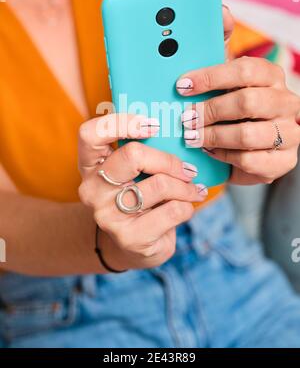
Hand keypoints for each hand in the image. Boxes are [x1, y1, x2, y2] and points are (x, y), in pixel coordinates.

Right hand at [78, 114, 207, 270]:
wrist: (132, 244)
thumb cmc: (137, 196)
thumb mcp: (131, 172)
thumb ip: (143, 150)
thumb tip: (178, 130)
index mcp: (90, 164)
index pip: (91, 133)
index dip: (122, 122)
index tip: (154, 125)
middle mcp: (92, 189)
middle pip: (132, 154)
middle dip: (168, 159)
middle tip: (187, 168)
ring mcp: (107, 216)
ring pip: (160, 184)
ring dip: (186, 186)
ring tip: (193, 189)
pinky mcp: (129, 238)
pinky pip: (173, 211)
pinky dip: (188, 206)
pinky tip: (187, 206)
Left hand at [177, 8, 299, 184]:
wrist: (247, 146)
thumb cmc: (231, 106)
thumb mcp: (223, 77)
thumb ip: (220, 46)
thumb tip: (223, 13)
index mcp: (271, 75)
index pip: (245, 69)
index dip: (211, 77)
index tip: (182, 85)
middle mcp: (285, 101)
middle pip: (246, 103)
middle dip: (209, 111)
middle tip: (185, 118)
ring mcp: (289, 132)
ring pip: (247, 135)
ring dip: (212, 136)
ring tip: (192, 137)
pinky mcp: (284, 161)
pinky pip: (250, 160)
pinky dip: (224, 156)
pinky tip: (210, 151)